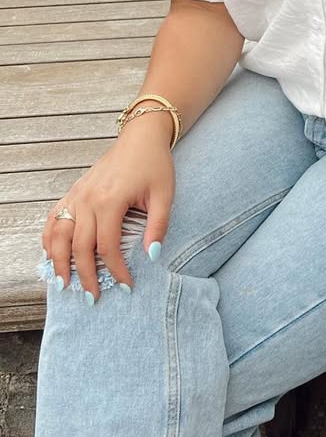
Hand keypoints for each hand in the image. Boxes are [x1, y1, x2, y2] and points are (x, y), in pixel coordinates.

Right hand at [41, 117, 174, 298]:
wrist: (140, 138)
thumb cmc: (154, 164)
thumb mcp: (165, 194)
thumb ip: (158, 225)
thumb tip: (152, 255)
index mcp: (110, 201)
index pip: (107, 246)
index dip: (115, 270)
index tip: (126, 286)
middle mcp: (87, 199)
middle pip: (79, 247)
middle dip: (85, 275)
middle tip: (92, 298)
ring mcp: (76, 195)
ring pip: (58, 235)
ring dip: (59, 262)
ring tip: (64, 284)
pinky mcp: (73, 192)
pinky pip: (54, 219)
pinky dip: (49, 239)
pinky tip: (52, 255)